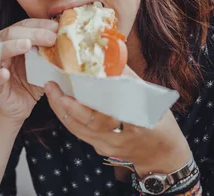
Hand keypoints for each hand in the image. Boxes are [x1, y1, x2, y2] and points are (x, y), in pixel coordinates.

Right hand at [0, 19, 57, 122]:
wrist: (17, 107)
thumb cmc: (29, 83)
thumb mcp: (43, 66)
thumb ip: (50, 54)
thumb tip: (69, 42)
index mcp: (13, 41)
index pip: (24, 26)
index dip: (39, 24)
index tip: (56, 26)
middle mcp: (2, 49)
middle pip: (12, 34)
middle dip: (32, 33)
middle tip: (51, 37)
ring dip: (12, 46)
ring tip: (26, 45)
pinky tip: (5, 74)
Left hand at [45, 78, 191, 176]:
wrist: (161, 157)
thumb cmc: (160, 124)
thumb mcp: (152, 101)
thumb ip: (130, 81)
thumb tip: (110, 56)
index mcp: (137, 124)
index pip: (110, 112)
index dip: (92, 99)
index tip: (78, 82)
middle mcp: (119, 138)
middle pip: (89, 123)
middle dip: (68, 105)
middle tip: (54, 86)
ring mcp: (108, 146)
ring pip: (79, 129)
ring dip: (62, 110)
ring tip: (51, 90)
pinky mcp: (100, 149)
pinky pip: (81, 133)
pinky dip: (69, 117)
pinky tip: (60, 102)